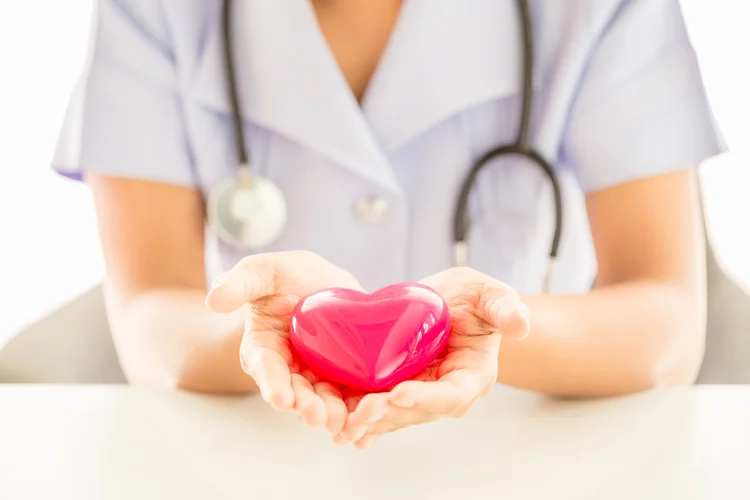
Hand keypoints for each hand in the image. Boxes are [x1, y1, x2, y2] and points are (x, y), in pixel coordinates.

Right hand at [206, 251, 362, 434]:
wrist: (322, 280)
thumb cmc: (285, 276)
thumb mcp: (262, 271)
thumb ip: (240, 283)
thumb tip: (214, 300)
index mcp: (263, 349)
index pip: (266, 369)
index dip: (273, 385)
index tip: (281, 398)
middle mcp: (288, 370)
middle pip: (296, 393)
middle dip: (306, 406)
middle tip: (317, 416)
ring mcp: (317, 375)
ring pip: (324, 399)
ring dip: (332, 412)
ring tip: (341, 421)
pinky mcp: (344, 375)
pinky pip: (350, 395)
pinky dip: (357, 408)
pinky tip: (366, 421)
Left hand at [336, 267, 529, 448]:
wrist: (448, 303)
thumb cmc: (474, 299)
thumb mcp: (489, 294)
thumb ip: (505, 307)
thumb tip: (522, 324)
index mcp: (471, 376)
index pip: (450, 396)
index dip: (425, 398)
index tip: (399, 393)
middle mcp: (446, 394)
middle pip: (416, 412)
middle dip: (388, 414)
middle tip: (361, 410)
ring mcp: (420, 395)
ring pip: (394, 416)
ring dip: (370, 422)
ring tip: (344, 424)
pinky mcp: (398, 391)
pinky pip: (380, 410)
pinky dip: (361, 421)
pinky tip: (341, 430)